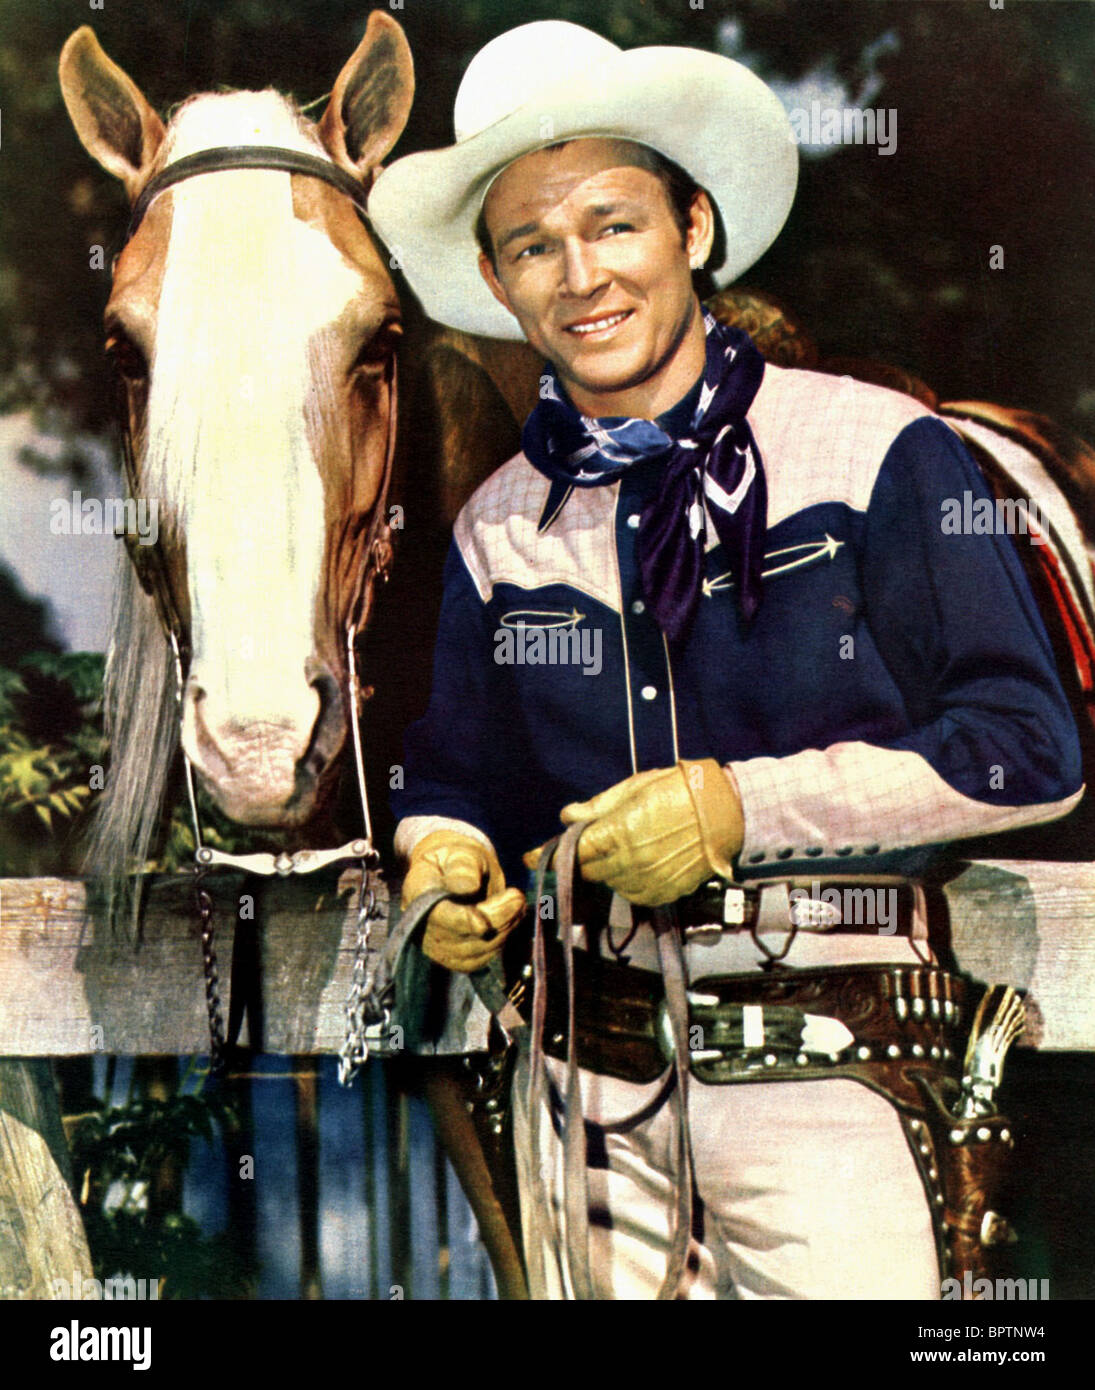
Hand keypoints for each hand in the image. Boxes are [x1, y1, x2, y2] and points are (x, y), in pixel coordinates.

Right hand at [402, 830, 526, 971]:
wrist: (453, 876)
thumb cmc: (457, 861)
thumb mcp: (459, 854)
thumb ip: (463, 867)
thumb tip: (469, 887)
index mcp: (417, 893)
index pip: (436, 915)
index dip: (460, 921)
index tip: (482, 923)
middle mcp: (421, 926)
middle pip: (461, 935)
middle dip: (495, 919)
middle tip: (518, 897)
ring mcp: (436, 947)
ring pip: (476, 950)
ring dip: (504, 928)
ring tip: (517, 903)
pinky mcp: (455, 959)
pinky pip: (482, 958)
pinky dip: (502, 940)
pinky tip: (511, 919)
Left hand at [522, 760, 743, 906]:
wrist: (725, 812)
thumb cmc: (678, 791)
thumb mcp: (634, 788)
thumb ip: (597, 807)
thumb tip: (566, 815)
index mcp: (619, 831)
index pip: (572, 851)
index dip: (548, 854)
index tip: (528, 857)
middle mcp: (630, 861)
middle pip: (587, 869)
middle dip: (580, 858)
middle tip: (584, 845)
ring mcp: (648, 880)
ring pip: (609, 882)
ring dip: (605, 869)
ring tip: (624, 846)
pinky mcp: (663, 892)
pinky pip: (632, 893)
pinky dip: (627, 881)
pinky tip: (638, 862)